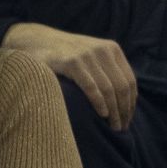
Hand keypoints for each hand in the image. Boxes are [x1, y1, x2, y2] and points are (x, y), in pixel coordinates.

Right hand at [3, 23, 136, 129]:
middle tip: (121, 127)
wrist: (35, 39)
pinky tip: (103, 114)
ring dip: (114, 111)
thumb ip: (107, 70)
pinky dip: (99, 102)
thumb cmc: (65, 54)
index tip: (128, 118)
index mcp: (112, 49)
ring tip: (113, 126)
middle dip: (124, 110)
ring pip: (109, 89)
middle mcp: (103, 50)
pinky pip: (92, 87)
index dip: (131, 102)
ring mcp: (88, 55)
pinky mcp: (72, 62)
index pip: (130, 80)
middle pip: (122, 86)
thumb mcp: (91, 56)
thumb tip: (124, 101)